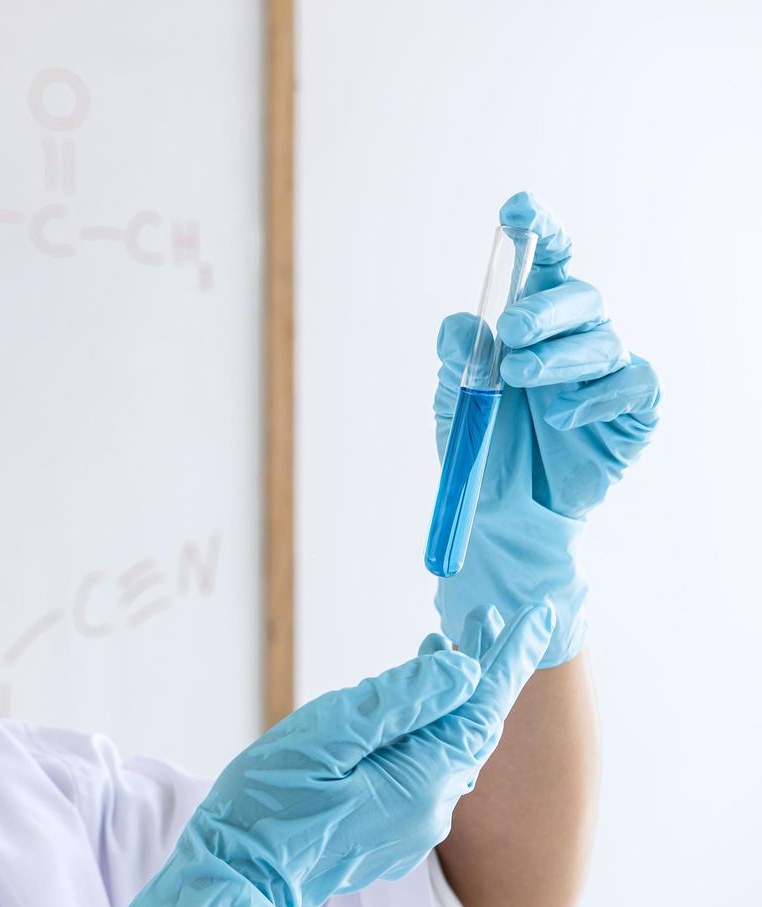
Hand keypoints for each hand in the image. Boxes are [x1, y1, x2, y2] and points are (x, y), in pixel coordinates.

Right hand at [83, 604, 554, 906]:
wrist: (238, 875)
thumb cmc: (270, 801)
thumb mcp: (328, 734)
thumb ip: (399, 701)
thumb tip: (462, 669)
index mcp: (419, 779)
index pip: (480, 708)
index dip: (508, 658)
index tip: (538, 615)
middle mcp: (429, 808)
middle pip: (469, 728)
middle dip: (480, 671)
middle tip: (482, 616)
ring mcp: (410, 827)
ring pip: (444, 750)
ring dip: (447, 699)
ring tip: (439, 647)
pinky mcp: (388, 833)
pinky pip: (421, 771)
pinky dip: (423, 730)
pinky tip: (404, 707)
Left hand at [435, 191, 659, 667]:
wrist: (504, 513)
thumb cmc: (483, 443)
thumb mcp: (455, 397)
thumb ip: (457, 354)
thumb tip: (465, 322)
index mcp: (531, 320)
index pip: (545, 262)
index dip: (538, 230)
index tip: (517, 208)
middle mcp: (574, 334)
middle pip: (580, 294)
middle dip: (546, 308)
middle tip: (510, 333)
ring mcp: (608, 368)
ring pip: (603, 338)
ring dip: (558, 356)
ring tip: (519, 380)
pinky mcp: (635, 406)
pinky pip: (634, 381)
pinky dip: (597, 395)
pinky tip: (561, 415)